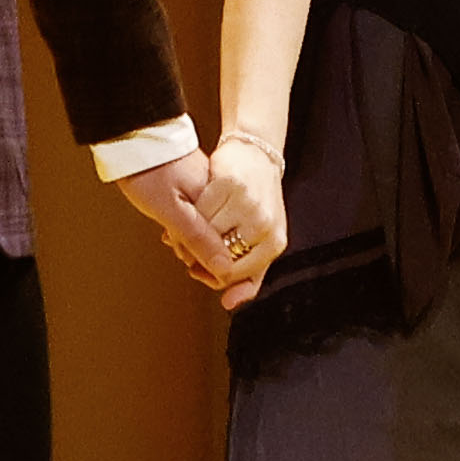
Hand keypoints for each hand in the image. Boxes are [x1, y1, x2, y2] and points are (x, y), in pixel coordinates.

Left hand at [111, 148, 223, 289]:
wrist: (133, 135)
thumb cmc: (147, 170)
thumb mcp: (171, 212)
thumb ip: (197, 240)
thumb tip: (224, 268)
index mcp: (220, 201)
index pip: (228, 247)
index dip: (208, 263)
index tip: (191, 265)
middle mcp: (220, 196)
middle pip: (219, 240)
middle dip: (195, 251)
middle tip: (173, 243)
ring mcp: (209, 190)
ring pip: (207, 230)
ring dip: (187, 239)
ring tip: (168, 232)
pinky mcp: (198, 186)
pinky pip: (199, 216)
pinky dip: (184, 225)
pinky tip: (170, 222)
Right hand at [195, 135, 286, 310]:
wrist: (256, 157)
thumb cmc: (257, 203)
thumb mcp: (260, 242)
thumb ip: (248, 278)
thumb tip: (230, 303)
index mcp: (274, 243)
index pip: (234, 275)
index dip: (211, 275)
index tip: (198, 268)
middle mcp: (264, 225)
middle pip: (218, 256)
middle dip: (196, 256)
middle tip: (185, 250)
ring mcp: (247, 205)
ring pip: (205, 233)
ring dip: (190, 234)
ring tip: (185, 229)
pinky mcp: (229, 185)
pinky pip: (199, 209)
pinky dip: (190, 211)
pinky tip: (191, 208)